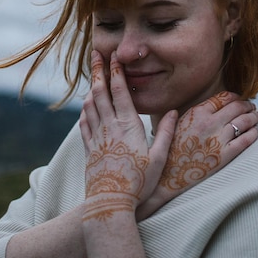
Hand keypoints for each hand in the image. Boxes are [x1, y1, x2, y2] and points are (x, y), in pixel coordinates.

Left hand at [80, 50, 177, 221]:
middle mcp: (109, 127)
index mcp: (127, 126)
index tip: (115, 56)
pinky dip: (85, 108)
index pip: (120, 92)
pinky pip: (84, 122)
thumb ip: (165, 133)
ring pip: (90, 105)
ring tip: (93, 75)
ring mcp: (96, 137)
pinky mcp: (89, 148)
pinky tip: (86, 104)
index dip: (116, 72)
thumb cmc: (139, 183)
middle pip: (100, 92)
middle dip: (98, 71)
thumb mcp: (158, 158)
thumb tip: (173, 110)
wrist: (110, 203)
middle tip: (95, 54)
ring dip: (91, 86)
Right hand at [137, 92, 257, 219]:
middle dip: (247, 104)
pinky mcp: (224, 156)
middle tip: (251, 106)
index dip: (235, 96)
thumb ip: (194, 113)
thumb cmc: (169, 150)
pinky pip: (245, 140)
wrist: (167, 177)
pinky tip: (254, 132)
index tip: (239, 99)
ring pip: (244, 121)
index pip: (223, 97)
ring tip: (255, 117)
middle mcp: (209, 123)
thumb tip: (208, 104)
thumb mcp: (176, 124)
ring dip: (253, 116)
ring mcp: (218, 139)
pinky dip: (253, 134)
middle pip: (237, 106)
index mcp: (197, 113)